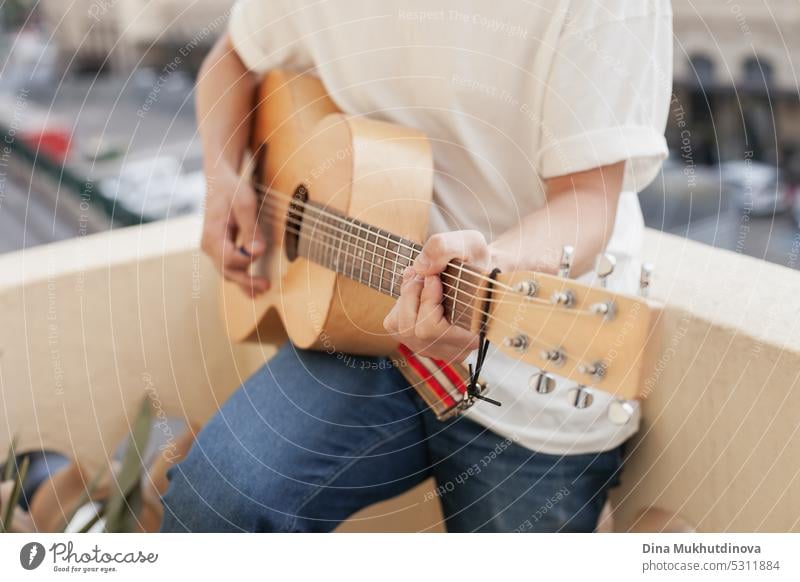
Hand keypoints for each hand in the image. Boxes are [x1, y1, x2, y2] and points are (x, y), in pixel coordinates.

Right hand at [201, 164, 268, 295]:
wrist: (219, 181)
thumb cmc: (233, 190)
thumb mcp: (245, 203)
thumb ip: (251, 228)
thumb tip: (257, 251)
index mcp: (213, 234)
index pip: (229, 258)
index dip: (247, 259)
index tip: (261, 250)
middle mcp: (208, 245)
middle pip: (226, 270)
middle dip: (246, 281)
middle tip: (266, 286)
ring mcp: (211, 248)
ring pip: (226, 272)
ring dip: (244, 283)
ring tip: (262, 291)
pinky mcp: (218, 248)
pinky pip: (228, 266)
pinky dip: (240, 276)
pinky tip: (253, 287)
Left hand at [383, 230, 492, 361]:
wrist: (479, 272)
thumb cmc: (476, 261)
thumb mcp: (469, 243)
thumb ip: (444, 248)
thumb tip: (420, 268)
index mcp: (473, 334)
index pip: (431, 329)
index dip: (427, 299)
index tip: (435, 276)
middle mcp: (455, 350)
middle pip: (412, 329)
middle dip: (412, 295)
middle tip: (424, 273)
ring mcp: (437, 350)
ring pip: (401, 328)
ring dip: (406, 298)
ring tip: (420, 280)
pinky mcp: (421, 343)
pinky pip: (395, 326)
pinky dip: (401, 304)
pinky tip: (417, 292)